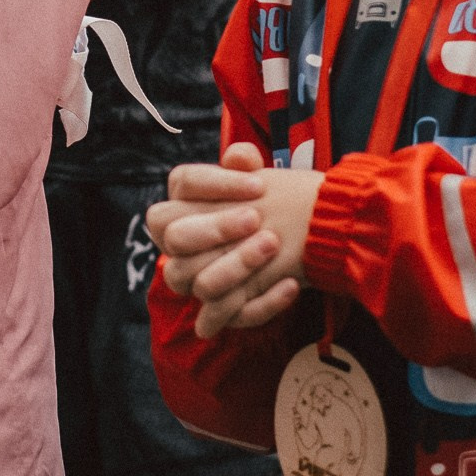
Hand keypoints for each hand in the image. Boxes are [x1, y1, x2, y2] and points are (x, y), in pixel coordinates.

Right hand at [148, 140, 324, 338]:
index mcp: (182, 203)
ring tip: (275, 245)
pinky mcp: (219, 311)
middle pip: (175, 237)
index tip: (258, 184)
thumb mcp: (258, 178)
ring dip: (237, 266)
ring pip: (198, 283)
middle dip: (216, 228)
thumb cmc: (268, 206)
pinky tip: (291, 284)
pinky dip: (262, 304)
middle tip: (257, 218)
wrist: (299, 240)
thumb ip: (244, 163)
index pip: (182, 185)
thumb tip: (239, 159)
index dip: (217, 185)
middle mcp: (178, 245)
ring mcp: (195, 279)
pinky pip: (229, 317)